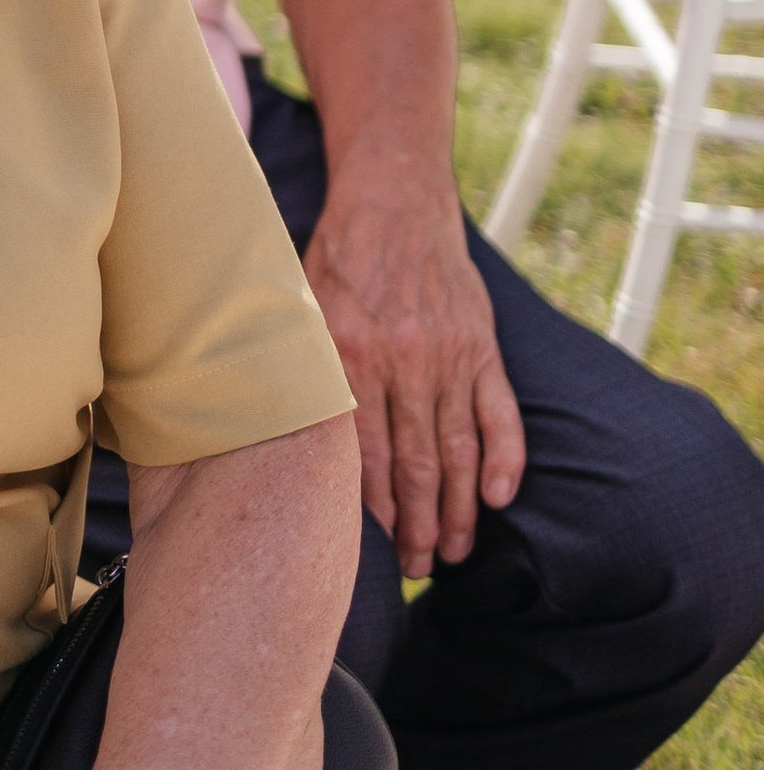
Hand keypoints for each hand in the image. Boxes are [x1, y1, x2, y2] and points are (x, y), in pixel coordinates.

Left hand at [305, 150, 523, 576]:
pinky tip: (499, 498)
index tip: (367, 552)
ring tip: (452, 552)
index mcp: (351, 355)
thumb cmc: (335, 258)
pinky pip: (500, 413)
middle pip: (413, 463)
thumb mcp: (299, 305)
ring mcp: (448, 355)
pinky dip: (505, 457)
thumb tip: (264, 430)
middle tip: (415, 570)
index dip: (368, 510)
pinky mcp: (482, 346)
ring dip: (457, 507)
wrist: (395, 199)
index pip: (361, 453)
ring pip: (458, 448)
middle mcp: (403, 360)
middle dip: (414, 525)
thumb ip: (298, 367)